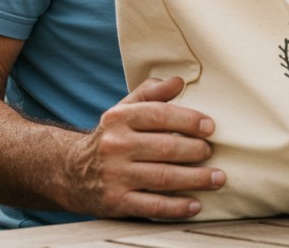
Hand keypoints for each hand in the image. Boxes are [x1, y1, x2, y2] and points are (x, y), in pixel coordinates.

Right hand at [67, 76, 224, 219]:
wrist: (71, 173)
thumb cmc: (111, 137)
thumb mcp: (124, 110)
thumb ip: (151, 93)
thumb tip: (179, 81)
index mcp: (118, 118)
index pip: (159, 115)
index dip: (188, 120)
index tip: (210, 127)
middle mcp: (114, 146)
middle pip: (165, 147)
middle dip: (196, 151)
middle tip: (212, 153)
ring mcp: (114, 176)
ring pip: (163, 177)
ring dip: (196, 179)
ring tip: (217, 178)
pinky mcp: (116, 202)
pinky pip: (152, 206)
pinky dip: (177, 207)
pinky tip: (195, 205)